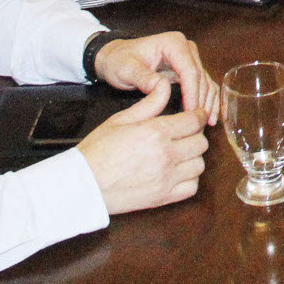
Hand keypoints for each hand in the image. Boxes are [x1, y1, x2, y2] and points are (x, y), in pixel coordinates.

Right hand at [75, 82, 208, 214]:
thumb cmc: (98, 150)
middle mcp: (166, 155)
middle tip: (184, 134)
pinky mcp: (163, 197)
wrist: (82, 184)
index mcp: (156, 132)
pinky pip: (191, 187)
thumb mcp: (121, 119)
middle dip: (195, 135)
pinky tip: (177, 172)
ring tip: (180, 153)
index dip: (198, 115)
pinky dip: (189, 179)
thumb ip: (149, 104)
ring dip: (193, 157)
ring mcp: (166, 178)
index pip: (195, 121)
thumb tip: (166, 86)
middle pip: (201, 142)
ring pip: (199, 164)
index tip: (195, 115)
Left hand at [92, 32, 216, 124]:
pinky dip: (206, 99)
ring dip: (208, 102)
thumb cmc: (120, 60)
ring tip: (207, 122)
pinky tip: (210, 115)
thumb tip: (163, 87)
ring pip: (205, 81)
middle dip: (201, 100)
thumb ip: (144, 78)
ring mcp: (189, 58)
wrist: (116, 57)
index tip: (191, 112)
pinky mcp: (188, 69)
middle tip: (199, 123)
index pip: (189, 70)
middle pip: (200, 76)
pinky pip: (202, 84)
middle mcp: (185, 48)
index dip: (192, 92)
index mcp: (173, 43)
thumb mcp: (127, 69)